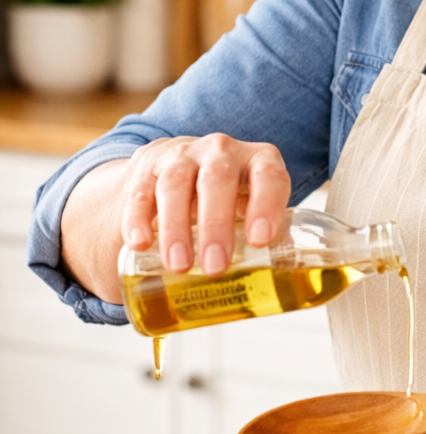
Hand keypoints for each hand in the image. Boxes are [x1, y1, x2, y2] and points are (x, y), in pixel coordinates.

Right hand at [121, 134, 290, 275]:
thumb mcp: (253, 208)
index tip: (260, 241)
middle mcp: (221, 150)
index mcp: (258, 161)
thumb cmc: (230, 198)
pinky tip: (140, 245)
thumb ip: (266, 237)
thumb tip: (280, 283)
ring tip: (179, 265)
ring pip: (176, 184)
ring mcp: (182, 155)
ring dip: (176, 227)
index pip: (269, 176)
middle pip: (218, 178)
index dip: (266, 205)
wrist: (180, 169)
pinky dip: (137, 218)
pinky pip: (141, 191)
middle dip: (215, 224)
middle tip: (215, 266)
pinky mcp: (147, 167)